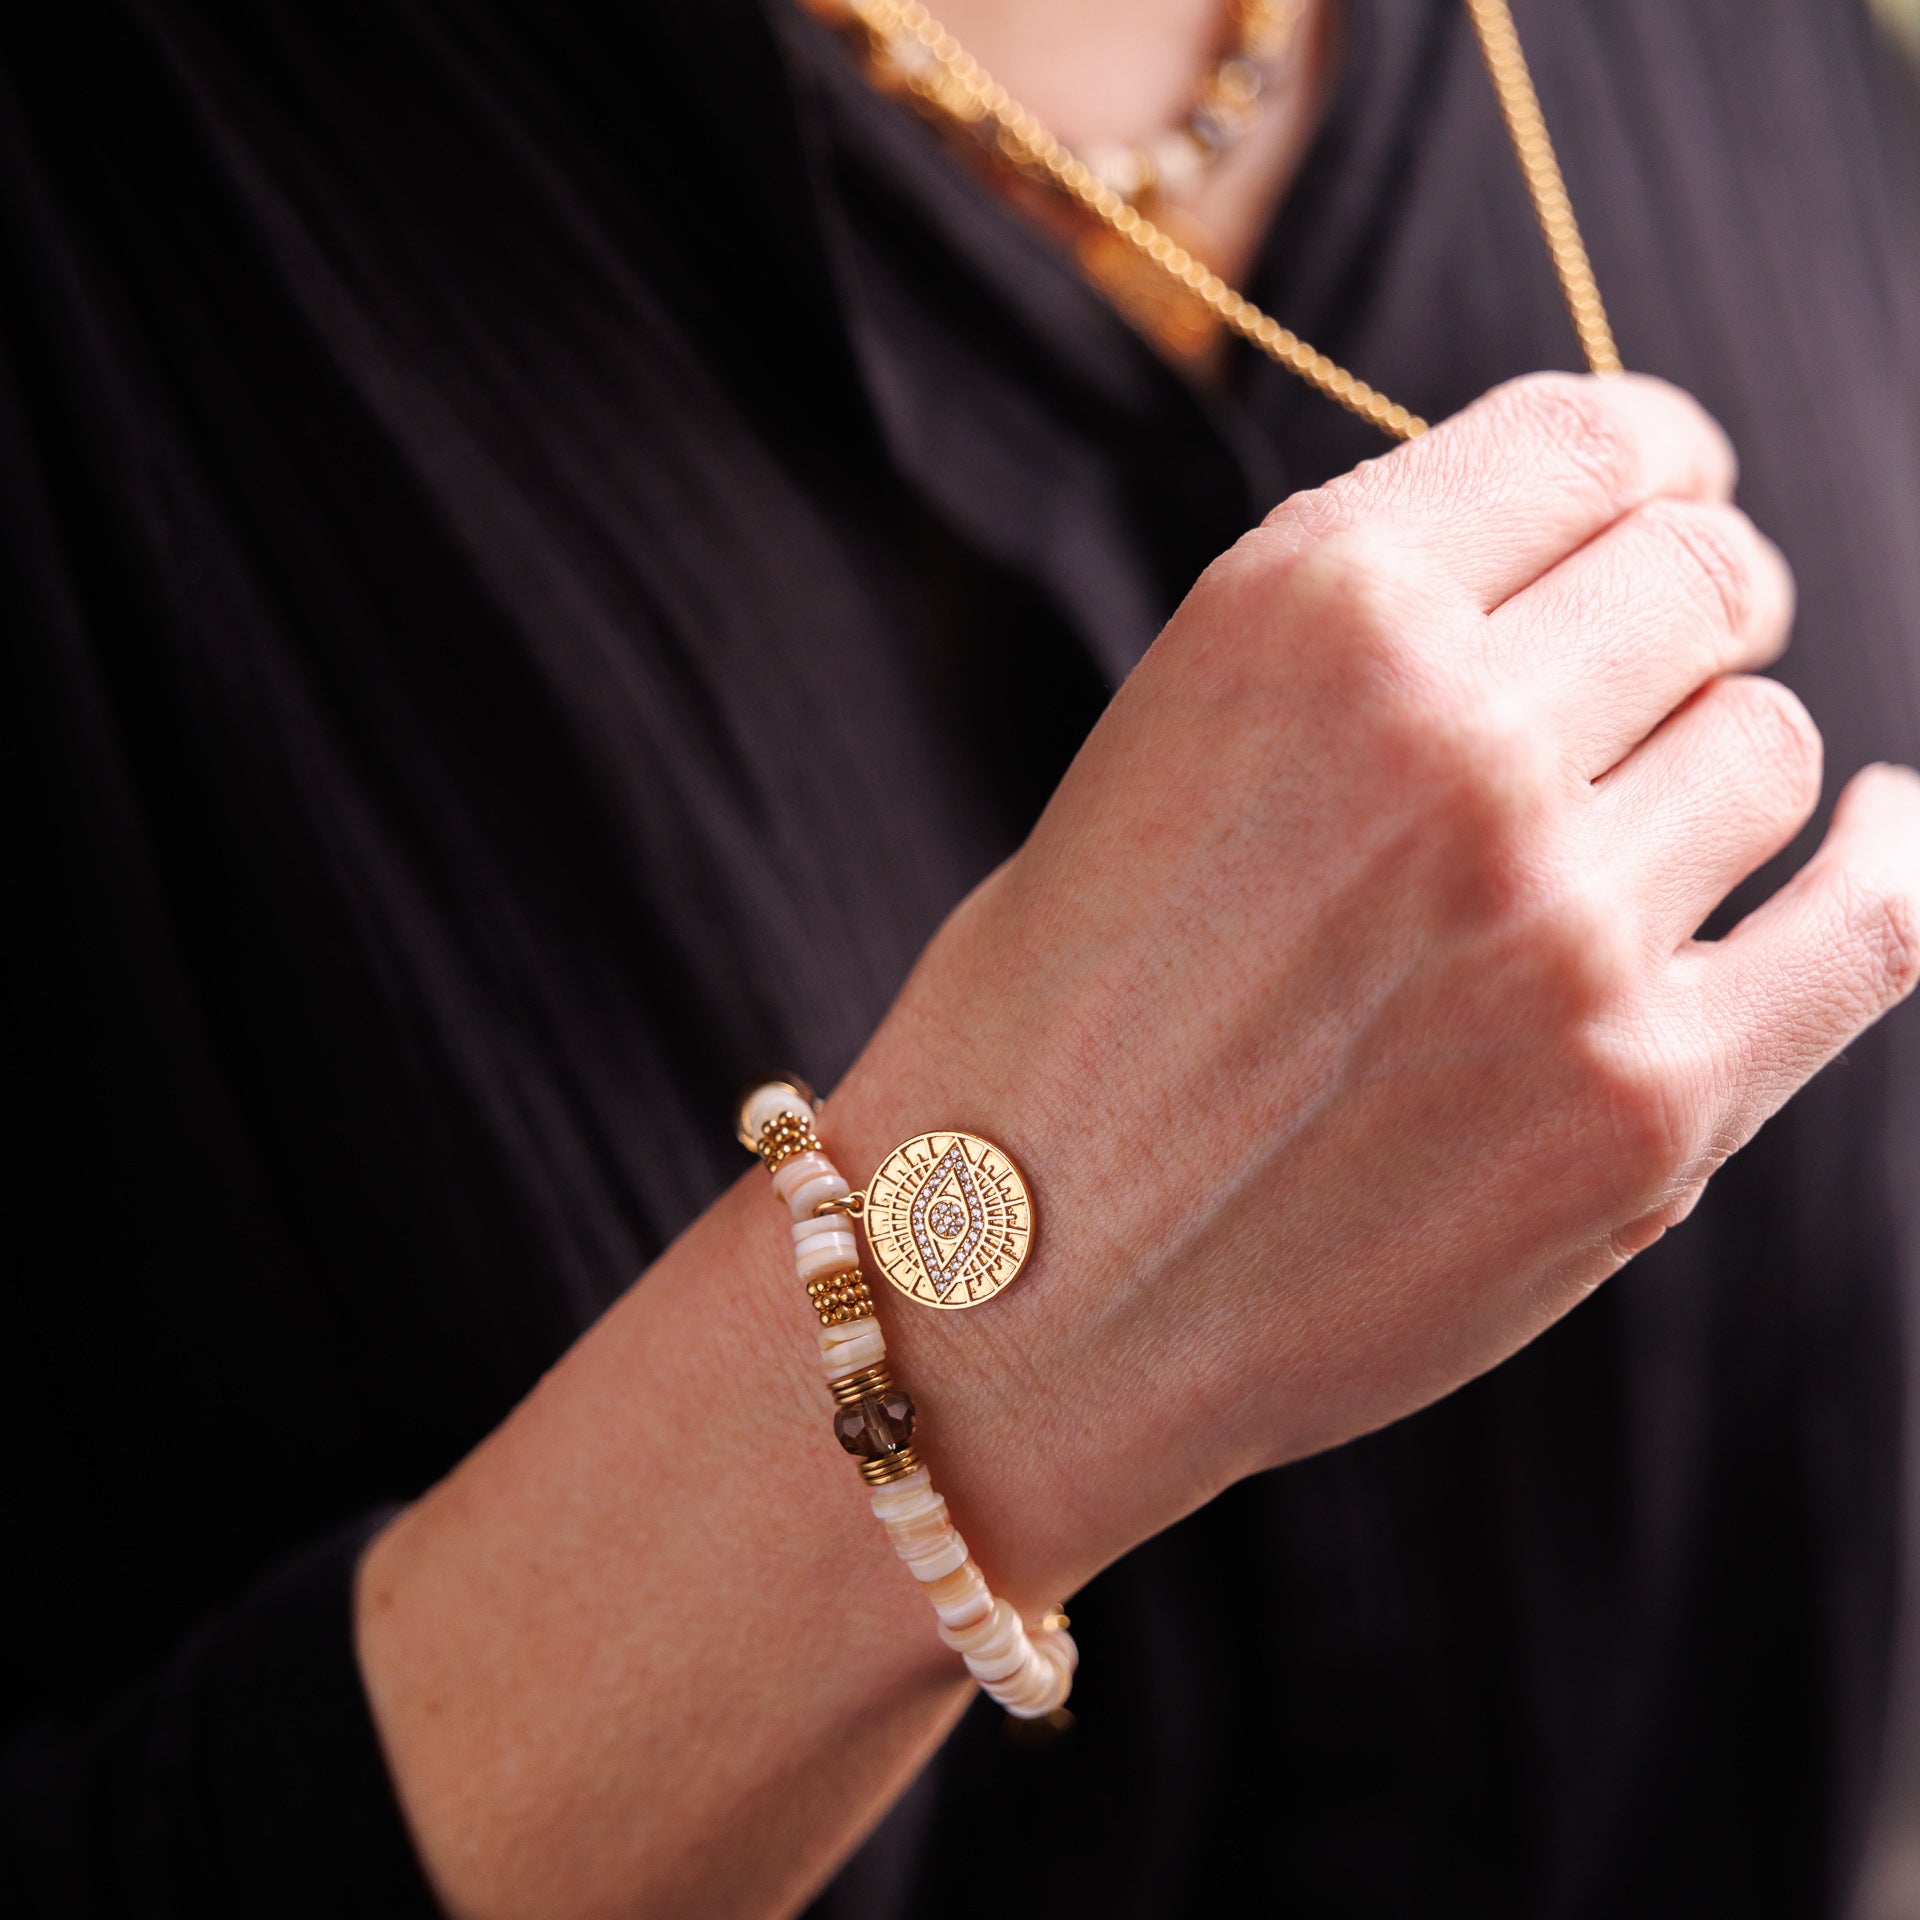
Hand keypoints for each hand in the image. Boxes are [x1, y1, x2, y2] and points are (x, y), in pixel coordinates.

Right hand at [356, 373, 1918, 1919]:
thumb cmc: (1060, 1004)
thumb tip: (1601, 547)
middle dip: (1689, 606)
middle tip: (1643, 670)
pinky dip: (1888, 862)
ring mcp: (1563, 932)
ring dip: (1708, 772)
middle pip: (1714, 582)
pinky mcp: (1642, 1106)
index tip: (1669, 494)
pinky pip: (1878, 924)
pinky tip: (1878, 834)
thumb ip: (1378, 626)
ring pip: (1777, 752)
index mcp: (1312, 615)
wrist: (1010, 1277)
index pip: (1600, 440)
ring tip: (1599, 847)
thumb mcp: (1170, 733)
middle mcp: (1454, 745)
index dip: (1659, 456)